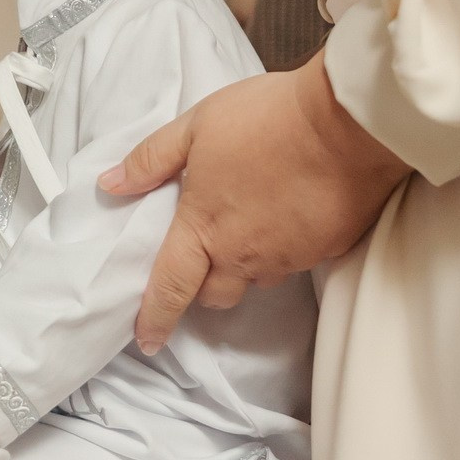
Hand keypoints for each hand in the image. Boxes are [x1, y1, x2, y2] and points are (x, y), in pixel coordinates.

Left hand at [101, 53, 410, 354]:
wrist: (349, 123)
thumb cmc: (266, 118)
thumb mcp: (196, 126)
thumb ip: (151, 159)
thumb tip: (111, 184)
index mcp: (204, 228)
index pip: (170, 286)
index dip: (155, 316)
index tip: (147, 340)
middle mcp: (244, 254)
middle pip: (216, 295)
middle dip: (202, 288)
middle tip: (201, 261)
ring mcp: (290, 257)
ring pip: (258, 280)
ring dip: (245, 267)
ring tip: (248, 229)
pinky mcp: (328, 250)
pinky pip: (297, 263)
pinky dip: (285, 249)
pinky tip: (289, 218)